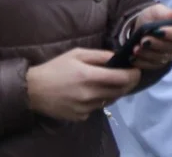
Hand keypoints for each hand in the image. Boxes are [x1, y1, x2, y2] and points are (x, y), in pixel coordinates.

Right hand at [26, 48, 140, 121]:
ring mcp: (84, 108)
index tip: (137, 69)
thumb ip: (100, 55)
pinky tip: (91, 93)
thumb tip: (118, 56)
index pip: (121, 78)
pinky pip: (97, 108)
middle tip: (130, 76)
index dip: (134, 74)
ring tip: (110, 82)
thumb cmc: (55, 68)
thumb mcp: (77, 54)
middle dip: (128, 83)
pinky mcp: (80, 117)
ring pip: (110, 100)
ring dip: (114, 91)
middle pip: (120, 91)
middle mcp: (88, 94)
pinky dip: (99, 100)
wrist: (33, 90)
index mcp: (88, 76)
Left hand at [130, 4, 171, 70]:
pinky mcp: (159, 63)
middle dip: (156, 44)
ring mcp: (170, 55)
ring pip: (162, 58)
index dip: (170, 33)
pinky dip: (142, 62)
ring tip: (135, 49)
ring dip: (148, 54)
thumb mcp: (157, 10)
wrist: (142, 27)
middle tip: (143, 40)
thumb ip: (168, 13)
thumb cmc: (152, 17)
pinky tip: (133, 58)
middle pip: (171, 47)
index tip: (157, 30)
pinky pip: (152, 66)